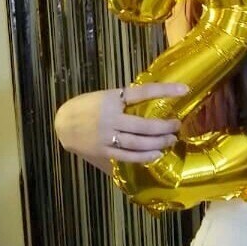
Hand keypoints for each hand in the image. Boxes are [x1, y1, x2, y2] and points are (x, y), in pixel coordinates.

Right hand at [54, 82, 189, 166]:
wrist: (62, 123)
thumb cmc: (86, 107)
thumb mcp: (104, 97)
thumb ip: (125, 101)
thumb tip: (154, 98)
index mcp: (111, 98)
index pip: (143, 92)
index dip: (165, 90)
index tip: (185, 89)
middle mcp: (110, 117)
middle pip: (144, 125)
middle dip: (165, 126)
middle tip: (177, 125)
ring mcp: (107, 136)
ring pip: (139, 142)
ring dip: (159, 142)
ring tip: (171, 139)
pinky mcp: (104, 151)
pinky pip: (128, 156)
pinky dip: (145, 156)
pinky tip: (156, 154)